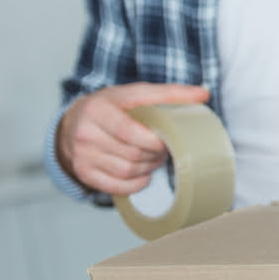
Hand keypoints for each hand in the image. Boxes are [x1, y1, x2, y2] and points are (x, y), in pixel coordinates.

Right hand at [57, 83, 209, 195]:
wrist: (75, 121)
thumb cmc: (112, 108)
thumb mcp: (135, 94)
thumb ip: (169, 94)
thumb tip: (203, 93)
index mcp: (99, 108)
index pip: (131, 131)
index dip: (154, 140)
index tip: (167, 139)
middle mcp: (85, 132)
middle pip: (132, 153)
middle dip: (154, 153)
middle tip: (162, 148)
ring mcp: (82, 154)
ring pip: (127, 170)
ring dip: (147, 167)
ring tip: (152, 157)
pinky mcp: (83, 172)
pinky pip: (117, 186)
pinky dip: (136, 183)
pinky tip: (141, 173)